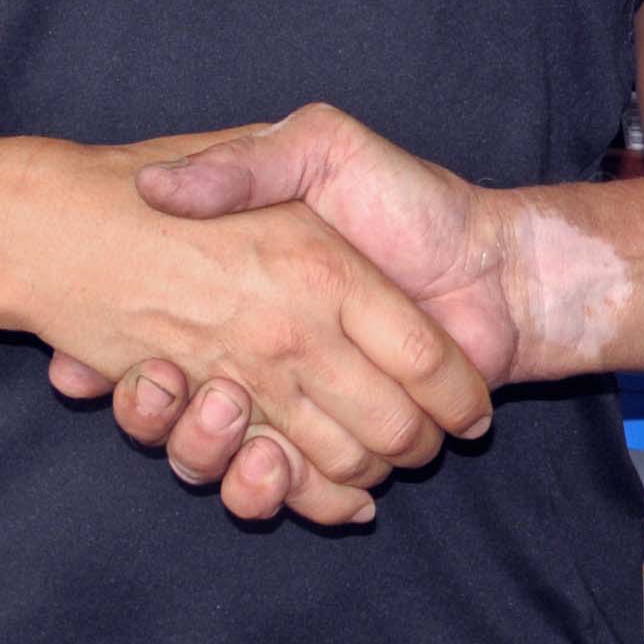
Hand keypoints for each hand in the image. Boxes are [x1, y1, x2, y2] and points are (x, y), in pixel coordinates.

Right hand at [57, 107, 543, 522]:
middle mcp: (269, 355)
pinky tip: (279, 466)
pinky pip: (293, 491)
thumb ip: (247, 163)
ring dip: (228, 459)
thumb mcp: (319, 147)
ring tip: (236, 415)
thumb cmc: (412, 201)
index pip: (165, 359)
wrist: (499, 263)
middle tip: (208, 393)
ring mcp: (300, 402)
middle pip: (204, 424)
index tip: (146, 369)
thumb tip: (158, 187)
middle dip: (194, 426)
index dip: (143, 382)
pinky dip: (288, 495)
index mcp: (244, 301)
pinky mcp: (336, 443)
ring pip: (240, 465)